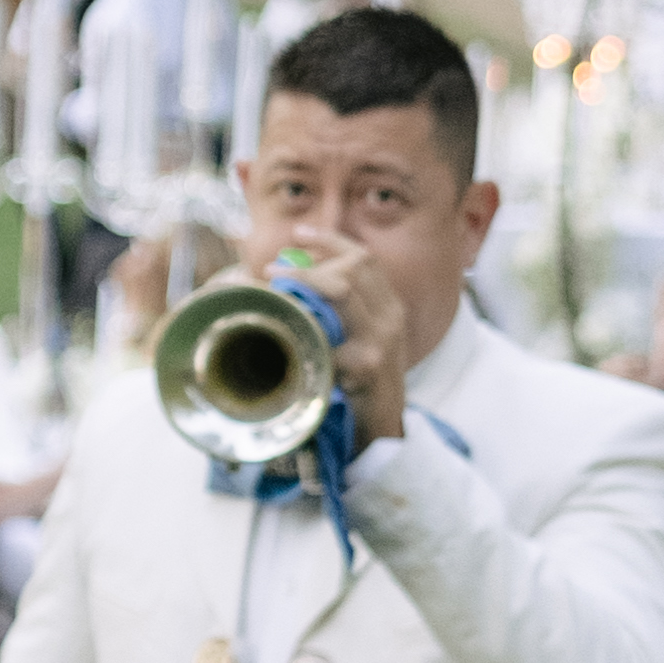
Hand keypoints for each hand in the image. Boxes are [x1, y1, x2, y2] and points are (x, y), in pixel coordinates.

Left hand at [262, 220, 419, 445]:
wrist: (382, 429)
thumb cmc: (361, 384)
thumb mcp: (359, 342)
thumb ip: (339, 315)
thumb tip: (292, 281)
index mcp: (388, 307)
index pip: (365, 259)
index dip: (331, 240)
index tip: (299, 233)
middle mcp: (390, 318)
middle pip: (354, 268)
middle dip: (308, 262)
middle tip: (272, 270)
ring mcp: (382, 341)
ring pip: (341, 291)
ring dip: (301, 284)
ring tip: (273, 289)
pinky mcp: (368, 366)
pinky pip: (330, 336)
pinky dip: (303, 330)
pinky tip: (286, 336)